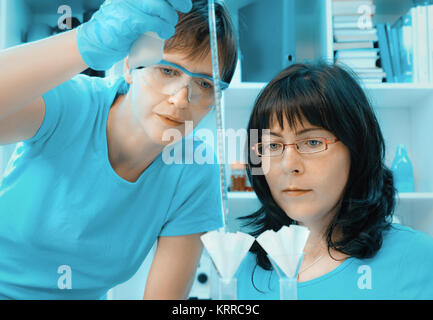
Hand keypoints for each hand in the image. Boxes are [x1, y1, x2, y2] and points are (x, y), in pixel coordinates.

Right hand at [76, 0, 191, 70]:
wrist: (96, 43)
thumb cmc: (116, 27)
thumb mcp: (131, 9)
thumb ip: (147, 5)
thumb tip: (170, 4)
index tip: (183, 1)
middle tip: (185, 7)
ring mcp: (127, 5)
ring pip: (159, 5)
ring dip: (170, 17)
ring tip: (168, 26)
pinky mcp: (128, 20)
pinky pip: (153, 21)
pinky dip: (163, 27)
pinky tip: (165, 32)